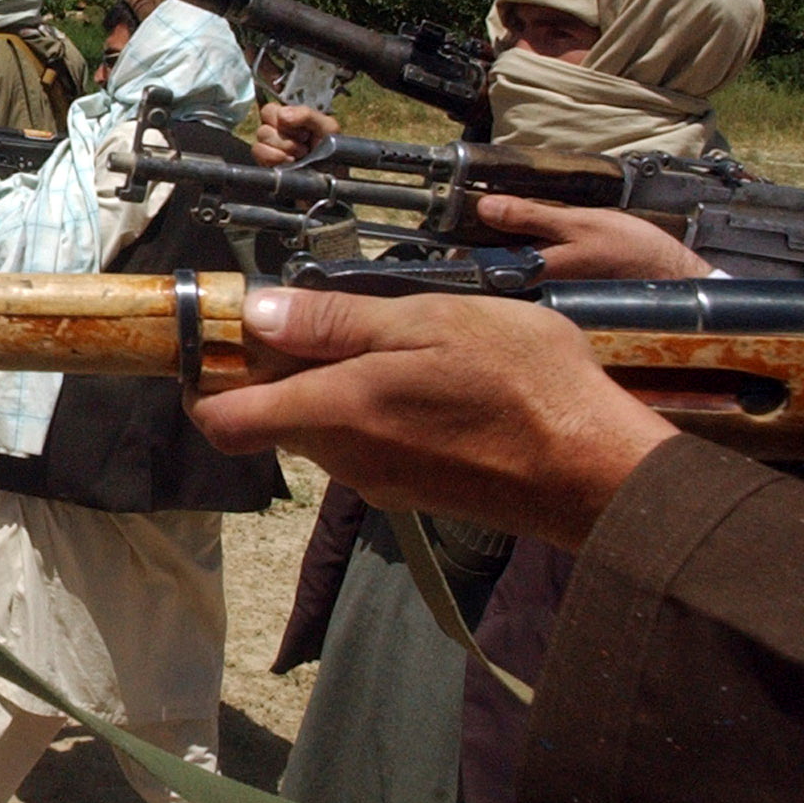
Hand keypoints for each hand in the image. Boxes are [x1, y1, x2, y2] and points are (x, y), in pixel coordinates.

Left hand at [186, 288, 676, 549]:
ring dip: (334, 385)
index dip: (205, 381)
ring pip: (323, 429)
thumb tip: (258, 314)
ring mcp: (380, 479)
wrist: (598, 472)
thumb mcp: (427, 322)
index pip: (221, 420)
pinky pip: (369, 444)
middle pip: (272, 418)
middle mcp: (343, 457)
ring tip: (389, 336)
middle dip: (277, 370)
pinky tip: (426, 377)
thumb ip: (336, 321)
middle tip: (317, 315)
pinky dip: (375, 409)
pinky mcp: (416, 488)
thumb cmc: (521, 386)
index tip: (218, 340)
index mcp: (332, 412)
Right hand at [254, 103, 338, 165]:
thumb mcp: (327, 127)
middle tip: (303, 144)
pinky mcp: (265, 163)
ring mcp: (269, 149)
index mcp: (289, 120)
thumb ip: (307, 114)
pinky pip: (258, 151)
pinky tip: (289, 162)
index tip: (302, 131)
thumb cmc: (331, 153)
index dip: (282, 118)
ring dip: (283, 147)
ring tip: (299, 155)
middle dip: (286, 136)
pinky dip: (273, 157)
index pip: (270, 110)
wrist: (331, 178)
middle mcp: (276, 133)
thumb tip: (282, 115)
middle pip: (264, 124)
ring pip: (261, 137)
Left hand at [475, 195, 711, 280]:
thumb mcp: (578, 224)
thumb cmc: (630, 253)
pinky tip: (537, 239)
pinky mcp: (562, 291)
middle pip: (490, 268)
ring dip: (504, 247)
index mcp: (532, 275)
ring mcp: (547, 294)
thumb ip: (530, 217)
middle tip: (484, 214)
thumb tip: (486, 207)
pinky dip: (528, 254)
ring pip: (510, 269)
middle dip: (481, 243)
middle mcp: (534, 291)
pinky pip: (532, 271)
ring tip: (507, 220)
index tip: (452, 221)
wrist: (671, 278)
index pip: (478, 265)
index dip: (460, 243)